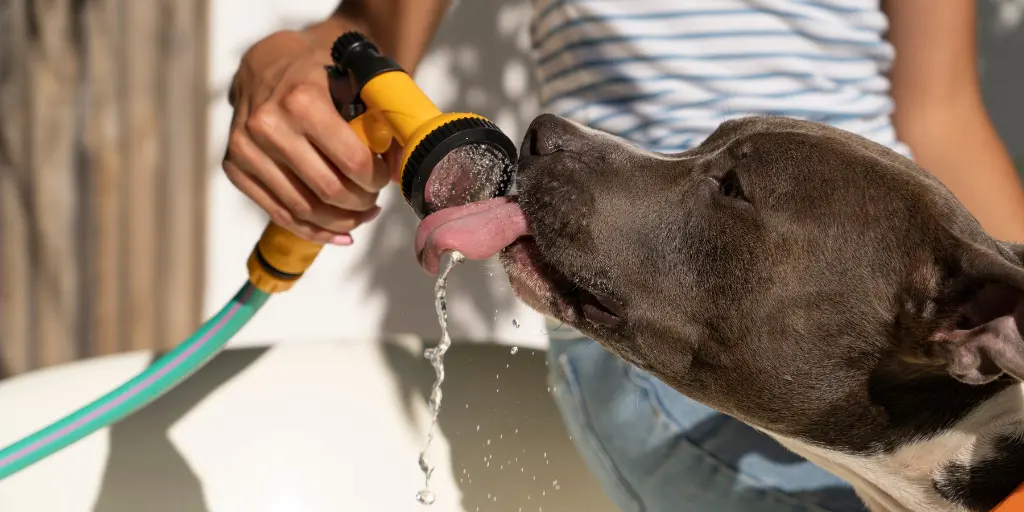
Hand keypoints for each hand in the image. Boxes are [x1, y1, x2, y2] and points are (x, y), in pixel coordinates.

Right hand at [223, 30, 395, 244]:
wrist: (266, 63)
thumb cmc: (319, 72)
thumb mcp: (355, 79)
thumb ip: (382, 116)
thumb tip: (404, 164)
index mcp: (301, 100)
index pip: (352, 162)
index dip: (376, 179)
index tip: (384, 178)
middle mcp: (267, 126)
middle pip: (329, 191)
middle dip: (361, 202)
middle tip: (374, 200)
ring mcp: (246, 149)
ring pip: (304, 210)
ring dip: (341, 221)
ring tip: (361, 215)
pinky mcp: (234, 168)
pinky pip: (280, 214)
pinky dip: (314, 231)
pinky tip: (339, 233)